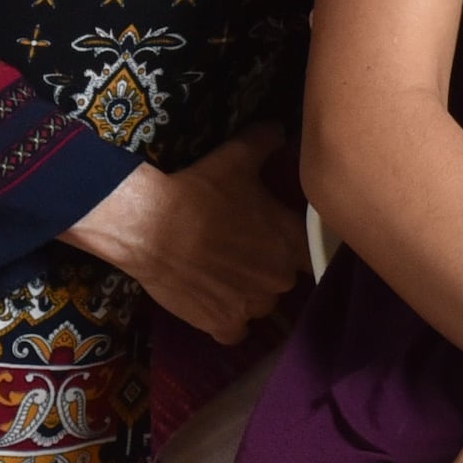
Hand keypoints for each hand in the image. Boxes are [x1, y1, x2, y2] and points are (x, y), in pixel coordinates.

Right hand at [58, 128, 307, 342]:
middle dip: (268, 269)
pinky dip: (228, 321)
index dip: (296, 247)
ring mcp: (251, 306)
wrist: (149, 225)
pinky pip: (236, 332)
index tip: (281, 240)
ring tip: (224, 274)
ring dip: (248, 294)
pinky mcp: (221, 325)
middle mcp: (278, 280)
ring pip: (261, 305)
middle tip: (244, 252)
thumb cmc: (199, 191)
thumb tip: (280, 129)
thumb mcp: (236, 158)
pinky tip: (215, 302)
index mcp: (290, 242)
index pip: (313, 253)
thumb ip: (266, 142)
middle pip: (285, 280)